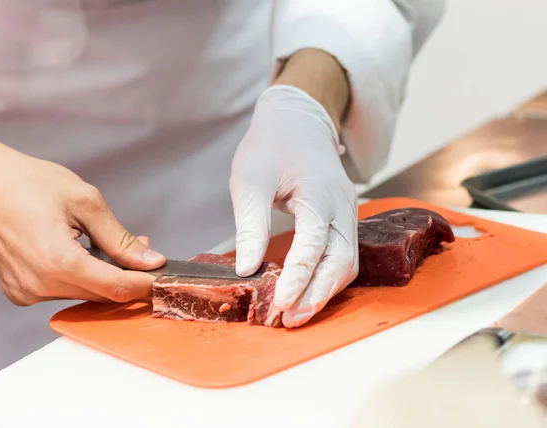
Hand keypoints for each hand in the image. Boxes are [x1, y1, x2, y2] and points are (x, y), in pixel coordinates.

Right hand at [0, 128, 164, 304]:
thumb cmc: (25, 184)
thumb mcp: (86, 202)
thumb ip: (120, 238)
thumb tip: (148, 259)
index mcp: (57, 261)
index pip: (116, 288)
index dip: (145, 284)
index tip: (162, 277)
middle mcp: (40, 283)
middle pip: (102, 295)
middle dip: (127, 276)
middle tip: (141, 250)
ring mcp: (27, 291)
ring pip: (84, 294)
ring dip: (103, 275)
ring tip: (104, 244)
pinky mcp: (21, 291)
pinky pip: (63, 291)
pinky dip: (80, 276)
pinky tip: (81, 253)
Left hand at [230, 84, 357, 327]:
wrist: (297, 122)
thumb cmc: (270, 146)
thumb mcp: (250, 179)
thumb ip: (251, 223)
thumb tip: (246, 269)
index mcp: (320, 191)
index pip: (316, 241)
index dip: (299, 276)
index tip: (279, 303)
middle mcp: (342, 206)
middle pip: (341, 261)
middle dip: (316, 295)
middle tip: (288, 320)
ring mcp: (347, 214)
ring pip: (346, 264)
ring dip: (323, 292)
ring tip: (294, 314)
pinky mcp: (342, 221)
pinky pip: (341, 257)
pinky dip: (325, 279)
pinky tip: (304, 293)